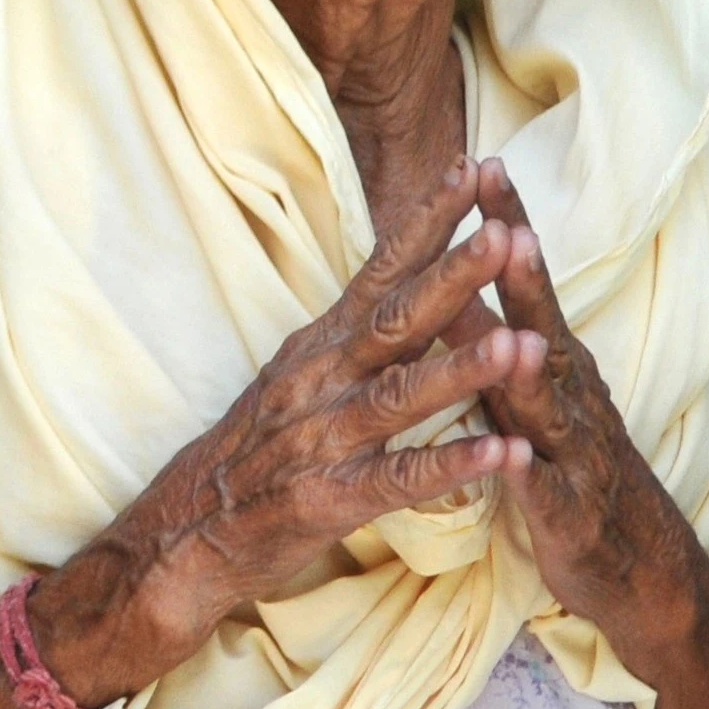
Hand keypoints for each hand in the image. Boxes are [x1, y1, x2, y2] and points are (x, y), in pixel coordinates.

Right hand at [18, 161, 530, 708]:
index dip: (427, 222)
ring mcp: (321, 440)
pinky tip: (505, 454)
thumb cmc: (251, 457)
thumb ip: (353, 340)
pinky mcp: (327, 500)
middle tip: (508, 233)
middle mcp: (318, 381)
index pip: (380, 270)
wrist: (182, 537)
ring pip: (401, 395)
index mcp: (317, 348)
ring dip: (465, 368)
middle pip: (395, 320)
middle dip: (455, 276)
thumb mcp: (296, 380)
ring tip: (526, 342)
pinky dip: (452, 465)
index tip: (475, 171)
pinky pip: (399, 479)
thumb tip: (413, 287)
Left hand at [474, 161, 708, 644]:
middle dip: (527, 276)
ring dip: (533, 369)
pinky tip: (517, 456)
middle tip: (508, 222)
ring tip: (515, 333)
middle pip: (545, 326)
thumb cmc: (568, 465)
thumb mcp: (527, 392)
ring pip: (552, 405)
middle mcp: (571, 396)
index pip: (525, 283)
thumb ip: (490, 336)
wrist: (637, 567)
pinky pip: (551, 493)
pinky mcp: (572, 516)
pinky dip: (532, 473)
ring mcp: (577, 453)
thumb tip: (448, 270)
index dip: (507, 225)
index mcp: (553, 363)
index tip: (482, 163)